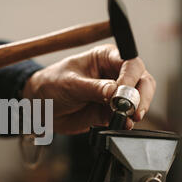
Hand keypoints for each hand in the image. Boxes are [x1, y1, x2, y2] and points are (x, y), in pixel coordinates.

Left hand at [22, 44, 154, 134]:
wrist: (40, 107)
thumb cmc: (51, 85)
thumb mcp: (70, 84)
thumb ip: (94, 88)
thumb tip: (115, 92)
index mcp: (105, 57)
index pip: (130, 62)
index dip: (131, 77)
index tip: (124, 92)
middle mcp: (114, 72)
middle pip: (141, 80)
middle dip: (141, 95)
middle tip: (133, 109)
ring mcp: (114, 93)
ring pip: (138, 99)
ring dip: (137, 109)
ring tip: (129, 118)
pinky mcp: (111, 111)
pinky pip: (126, 115)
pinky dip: (128, 120)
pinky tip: (124, 124)